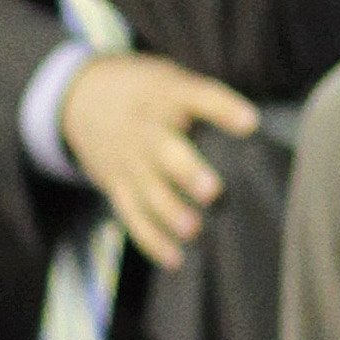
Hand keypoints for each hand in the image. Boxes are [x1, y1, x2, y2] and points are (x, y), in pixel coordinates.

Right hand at [59, 50, 257, 271]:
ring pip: (148, 190)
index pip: (198, 97)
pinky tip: (175, 259)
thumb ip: (204, 102)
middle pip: (164, 151)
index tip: (251, 123)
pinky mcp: (117, 186)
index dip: (223, 109)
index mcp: (166, 95)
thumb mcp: (171, 80)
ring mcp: (128, 160)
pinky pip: (132, 216)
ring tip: (194, 230)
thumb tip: (258, 133)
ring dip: (170, 212)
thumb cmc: (148, 91)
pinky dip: (151, 240)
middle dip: (187, 172)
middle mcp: (145, 129)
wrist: (81, 97)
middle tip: (212, 191)